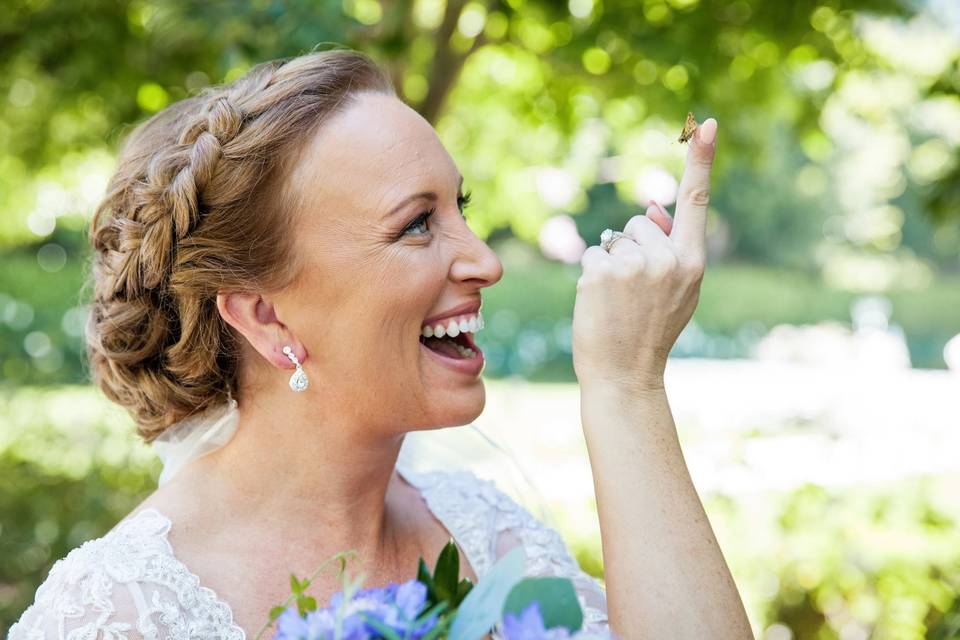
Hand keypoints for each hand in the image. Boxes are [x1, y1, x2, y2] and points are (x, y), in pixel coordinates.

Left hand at [572, 117, 717, 390]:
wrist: (625, 374)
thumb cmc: (650, 330)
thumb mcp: (676, 291)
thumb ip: (670, 249)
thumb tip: (653, 206)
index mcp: (692, 263)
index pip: (695, 202)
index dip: (700, 161)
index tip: (705, 123)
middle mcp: (666, 260)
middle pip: (639, 222)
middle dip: (632, 247)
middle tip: (634, 292)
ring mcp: (633, 266)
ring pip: (613, 238)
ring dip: (610, 261)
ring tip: (618, 300)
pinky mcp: (601, 274)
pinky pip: (591, 255)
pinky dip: (591, 275)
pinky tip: (600, 303)